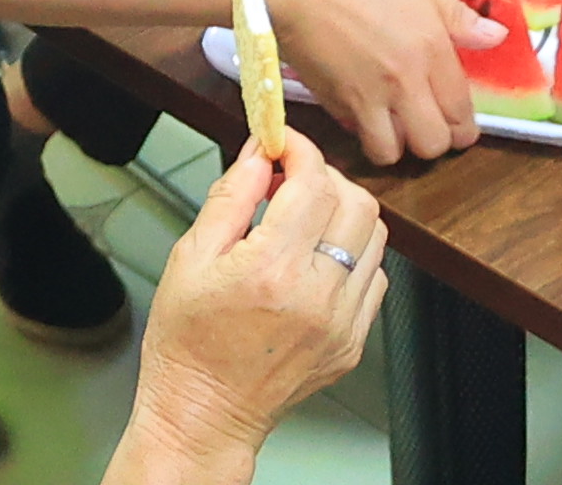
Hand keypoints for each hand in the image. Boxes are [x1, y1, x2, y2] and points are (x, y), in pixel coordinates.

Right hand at [120, 130, 387, 484]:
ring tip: (304, 222)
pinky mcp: (352, 341)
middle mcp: (316, 295)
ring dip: (343, 214)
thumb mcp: (190, 258)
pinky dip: (353, 255)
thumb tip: (258, 154)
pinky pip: (375, 277)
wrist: (203, 415)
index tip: (283, 146)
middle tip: (291, 183)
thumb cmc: (186, 345)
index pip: (313, 182)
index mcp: (271, 270)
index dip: (299, 151)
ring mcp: (341, 321)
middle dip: (325, 179)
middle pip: (356, 202)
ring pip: (374, 236)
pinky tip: (318, 261)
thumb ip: (230, 197)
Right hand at [266, 0, 494, 163]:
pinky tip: (365, 112)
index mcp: (431, 49)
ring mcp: (365, 98)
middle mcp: (403, 83)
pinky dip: (364, 132)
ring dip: (397, 145)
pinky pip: (357, 136)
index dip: (464, 127)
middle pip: (432, 144)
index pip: (460, 111)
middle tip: (430, 125)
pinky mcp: (331, 103)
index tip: (461, 125)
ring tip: (396, 124)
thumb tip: (497, 37)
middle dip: (436, 141)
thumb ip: (458, 17)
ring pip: (392, 153)